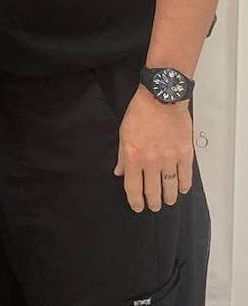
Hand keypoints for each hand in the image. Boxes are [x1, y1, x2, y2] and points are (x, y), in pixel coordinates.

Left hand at [114, 86, 194, 212]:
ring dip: (169, 197)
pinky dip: (183, 185)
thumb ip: (122, 157)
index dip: (135, 201)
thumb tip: (119, 173)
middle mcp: (152, 162)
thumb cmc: (140, 113)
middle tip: (154, 206)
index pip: (133, 188)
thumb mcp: (123, 135)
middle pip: (153, 191)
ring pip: (170, 186)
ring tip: (168, 201)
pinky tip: (181, 189)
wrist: (162, 99)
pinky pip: (185, 175)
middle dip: (153, 202)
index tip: (138, 207)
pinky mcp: (184, 153)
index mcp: (134, 158)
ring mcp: (170, 159)